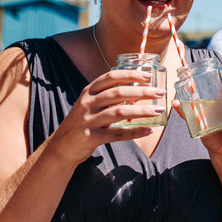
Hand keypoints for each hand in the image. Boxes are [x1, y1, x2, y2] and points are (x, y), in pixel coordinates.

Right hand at [47, 68, 168, 165]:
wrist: (61, 147)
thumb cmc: (81, 122)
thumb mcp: (89, 104)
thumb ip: (106, 96)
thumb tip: (136, 89)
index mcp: (88, 92)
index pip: (110, 77)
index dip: (130, 75)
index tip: (148, 76)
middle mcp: (88, 103)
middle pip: (118, 93)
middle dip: (142, 92)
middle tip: (160, 92)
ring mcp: (89, 120)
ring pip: (120, 113)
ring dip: (142, 111)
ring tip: (158, 110)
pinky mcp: (92, 137)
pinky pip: (117, 134)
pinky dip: (134, 132)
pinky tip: (148, 130)